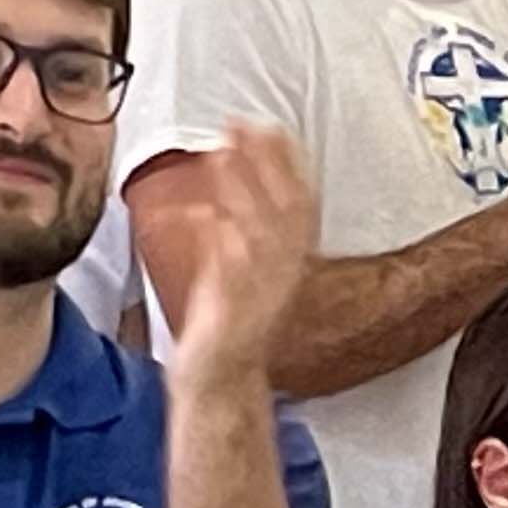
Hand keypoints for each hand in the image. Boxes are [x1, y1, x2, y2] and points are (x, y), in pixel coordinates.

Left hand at [152, 122, 314, 397]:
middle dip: (269, 163)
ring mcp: (260, 292)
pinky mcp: (235, 309)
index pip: (297, 205)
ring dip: (245, 186)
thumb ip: (228, 243)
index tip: (274, 128)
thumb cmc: (225, 333)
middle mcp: (282, 275)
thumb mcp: (232, 278)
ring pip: (260, 228)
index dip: (288, 166)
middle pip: (286, 208)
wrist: (220, 385)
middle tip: (246, 123)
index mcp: (287, 266)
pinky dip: (224, 237)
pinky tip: (210, 214)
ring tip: (224, 149)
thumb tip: (212, 209)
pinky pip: (233, 267)